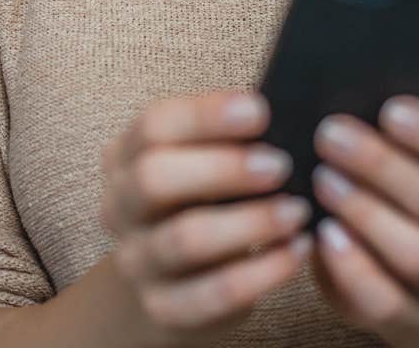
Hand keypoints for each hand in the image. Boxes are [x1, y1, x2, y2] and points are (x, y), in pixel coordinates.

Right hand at [98, 90, 314, 346]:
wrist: (176, 280)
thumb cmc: (203, 201)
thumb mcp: (203, 161)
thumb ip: (228, 138)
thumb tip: (287, 113)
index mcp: (125, 157)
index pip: (153, 125)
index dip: (206, 116)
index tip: (260, 112)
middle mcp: (120, 207)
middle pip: (154, 178)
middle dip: (224, 168)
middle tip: (281, 166)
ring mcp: (137, 261)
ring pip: (186, 239)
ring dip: (251, 222)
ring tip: (298, 211)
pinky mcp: (164, 307)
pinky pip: (215, 292)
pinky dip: (264, 271)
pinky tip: (297, 250)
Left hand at [308, 95, 418, 344]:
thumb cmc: (411, 197)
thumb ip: (418, 118)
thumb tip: (410, 60)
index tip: (389, 110)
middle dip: (381, 166)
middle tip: (330, 135)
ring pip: (417, 255)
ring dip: (366, 215)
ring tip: (322, 182)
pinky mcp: (409, 318)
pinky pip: (385, 302)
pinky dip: (352, 269)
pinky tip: (322, 237)